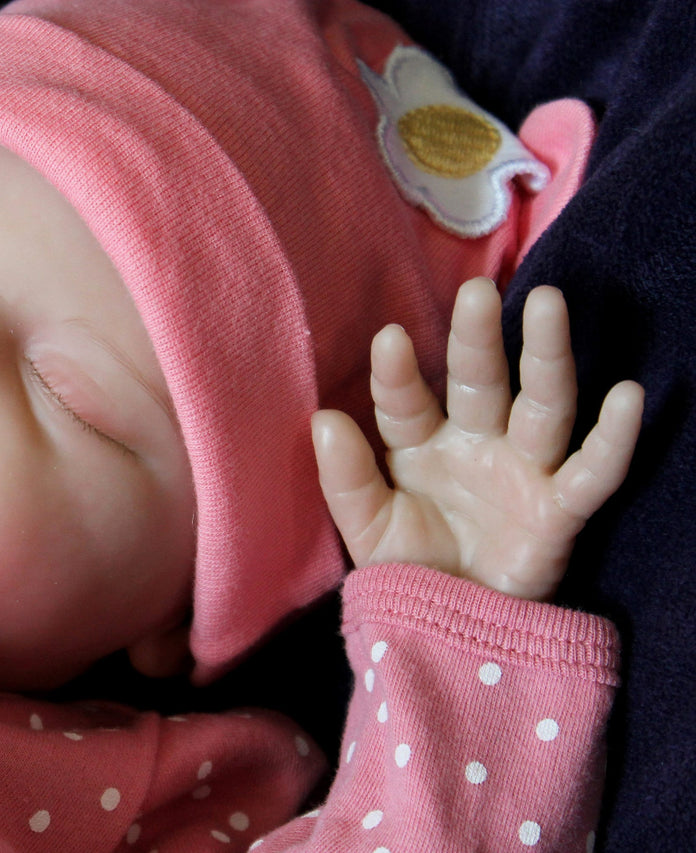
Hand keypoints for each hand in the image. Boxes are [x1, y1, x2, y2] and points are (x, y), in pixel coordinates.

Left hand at [311, 277, 643, 599]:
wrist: (449, 630)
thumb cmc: (409, 568)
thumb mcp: (367, 528)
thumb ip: (345, 479)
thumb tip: (325, 419)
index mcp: (420, 444)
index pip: (405, 402)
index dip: (397, 374)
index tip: (388, 338)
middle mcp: (475, 444)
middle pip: (478, 382)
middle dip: (477, 339)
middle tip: (478, 291)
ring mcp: (521, 471)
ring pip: (541, 405)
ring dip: (546, 358)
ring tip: (548, 306)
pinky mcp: (558, 510)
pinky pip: (590, 473)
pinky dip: (612, 440)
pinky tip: (628, 397)